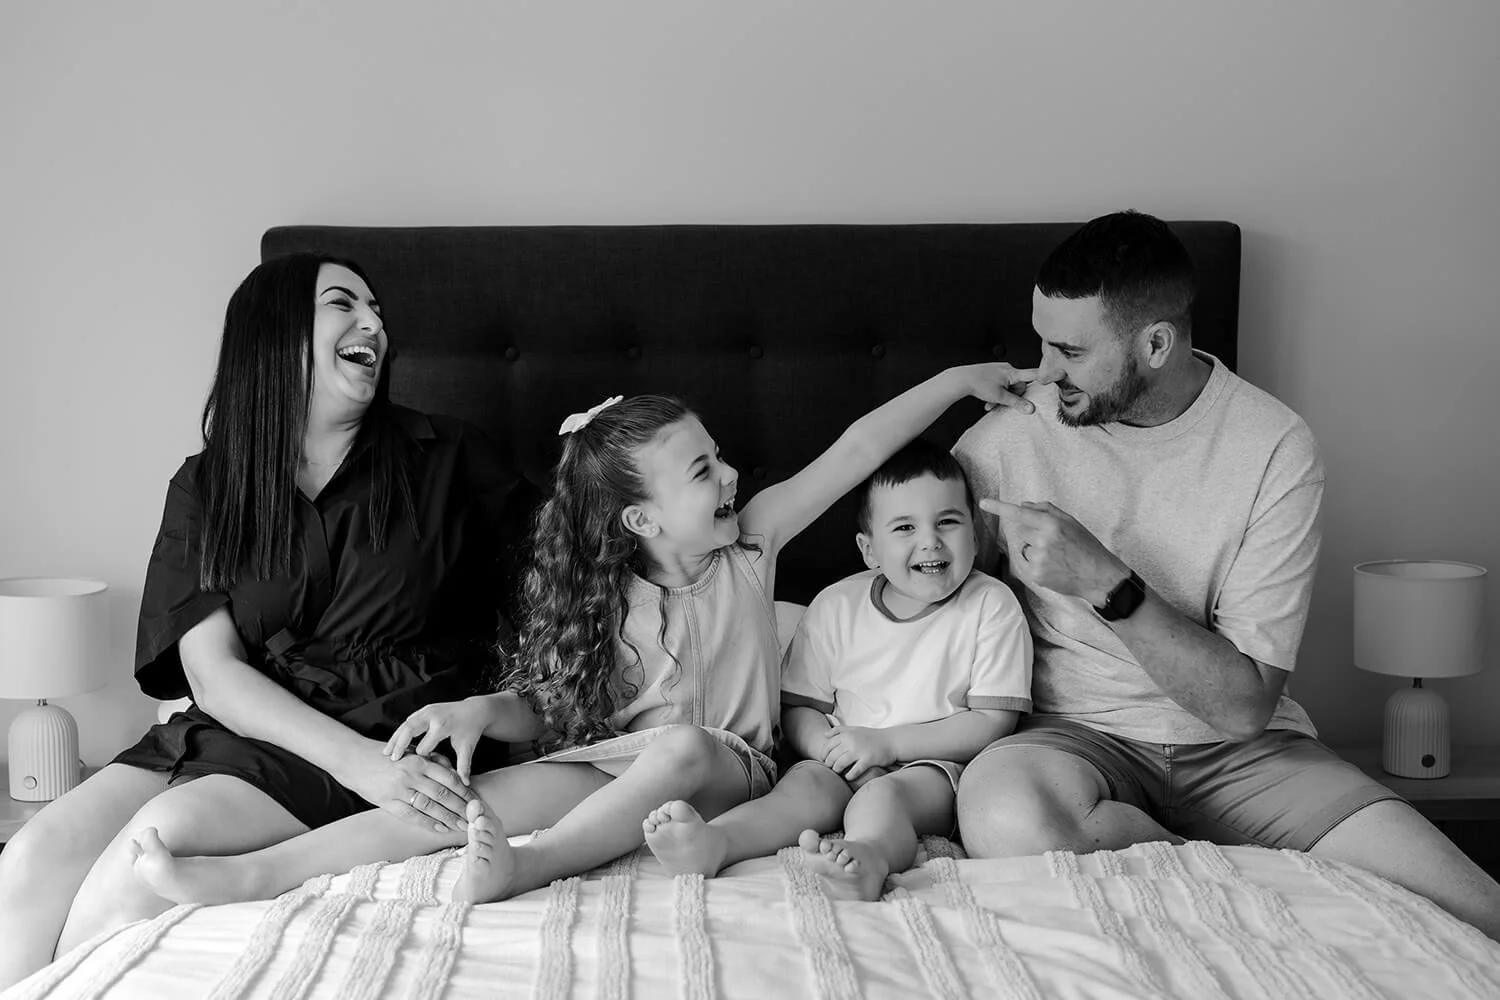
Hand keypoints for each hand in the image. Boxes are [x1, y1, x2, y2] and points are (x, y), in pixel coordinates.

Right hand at [342, 740, 474, 832]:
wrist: (353, 759)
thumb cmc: (386, 755)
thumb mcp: (411, 752)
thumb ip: (432, 760)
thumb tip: (453, 772)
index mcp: (419, 761)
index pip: (449, 778)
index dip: (464, 791)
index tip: (475, 801)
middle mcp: (411, 775)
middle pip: (443, 795)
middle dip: (461, 808)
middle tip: (474, 818)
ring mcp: (399, 790)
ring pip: (430, 807)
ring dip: (448, 818)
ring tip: (461, 826)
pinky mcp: (387, 802)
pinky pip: (411, 816)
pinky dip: (427, 823)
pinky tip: (440, 828)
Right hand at [384, 697, 493, 784]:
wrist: (474, 709)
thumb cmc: (470, 730)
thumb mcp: (467, 747)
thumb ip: (464, 765)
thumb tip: (464, 784)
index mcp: (443, 725)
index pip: (425, 745)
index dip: (418, 760)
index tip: (410, 772)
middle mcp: (432, 716)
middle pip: (409, 730)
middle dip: (399, 745)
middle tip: (391, 760)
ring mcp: (426, 711)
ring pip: (405, 724)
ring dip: (395, 739)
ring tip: (386, 754)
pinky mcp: (423, 711)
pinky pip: (407, 722)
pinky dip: (398, 733)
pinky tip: (391, 745)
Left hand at [819, 726, 894, 782]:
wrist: (891, 741)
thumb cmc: (871, 736)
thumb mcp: (855, 729)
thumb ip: (839, 730)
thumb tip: (824, 734)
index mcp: (846, 734)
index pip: (827, 746)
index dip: (823, 754)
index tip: (825, 760)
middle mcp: (851, 741)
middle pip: (832, 756)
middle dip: (829, 764)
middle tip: (831, 768)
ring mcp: (859, 751)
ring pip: (840, 764)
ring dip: (837, 770)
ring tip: (839, 772)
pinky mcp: (868, 760)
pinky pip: (854, 771)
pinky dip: (849, 776)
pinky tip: (849, 776)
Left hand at [954, 363, 1038, 414]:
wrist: (960, 379)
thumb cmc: (980, 385)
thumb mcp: (1000, 397)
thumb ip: (1016, 403)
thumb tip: (1031, 409)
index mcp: (1012, 372)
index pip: (1033, 374)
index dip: (1044, 376)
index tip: (1059, 373)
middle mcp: (1007, 368)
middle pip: (1018, 385)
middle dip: (1012, 397)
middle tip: (1001, 404)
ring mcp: (999, 369)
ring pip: (1007, 387)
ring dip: (1001, 398)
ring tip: (990, 405)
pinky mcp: (991, 372)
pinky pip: (999, 385)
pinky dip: (995, 394)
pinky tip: (987, 401)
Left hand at [980, 498, 1128, 603]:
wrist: (1099, 576)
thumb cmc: (1086, 546)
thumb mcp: (1071, 522)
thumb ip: (1046, 510)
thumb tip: (1023, 505)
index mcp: (1052, 524)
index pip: (1020, 513)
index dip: (1000, 507)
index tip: (983, 502)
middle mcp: (1043, 541)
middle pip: (1022, 532)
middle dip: (1033, 535)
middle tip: (1055, 544)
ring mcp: (1038, 559)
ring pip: (1024, 549)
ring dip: (1035, 551)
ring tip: (1057, 557)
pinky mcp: (1036, 575)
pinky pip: (1027, 564)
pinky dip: (1037, 565)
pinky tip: (1054, 568)